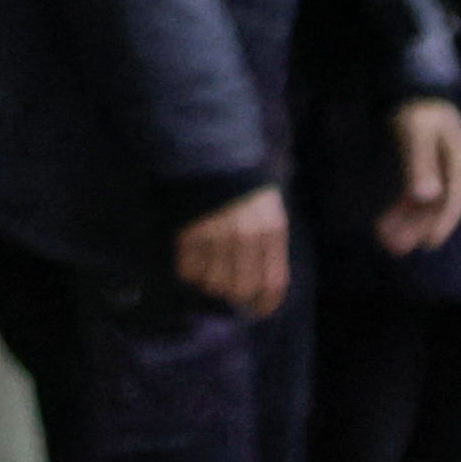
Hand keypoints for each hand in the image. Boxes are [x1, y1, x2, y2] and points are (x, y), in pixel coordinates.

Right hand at [174, 187, 291, 317]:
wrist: (207, 148)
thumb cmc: (240, 179)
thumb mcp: (267, 207)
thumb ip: (267, 240)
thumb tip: (258, 279)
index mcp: (272, 230)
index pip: (273, 282)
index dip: (264, 304)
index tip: (255, 312)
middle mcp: (247, 237)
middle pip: (240, 286)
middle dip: (231, 297)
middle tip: (223, 297)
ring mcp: (218, 234)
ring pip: (213, 281)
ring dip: (207, 286)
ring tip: (203, 280)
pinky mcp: (190, 231)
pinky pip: (188, 267)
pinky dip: (187, 273)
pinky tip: (188, 268)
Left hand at [376, 98, 460, 256]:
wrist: (406, 83)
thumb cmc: (414, 106)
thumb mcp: (416, 132)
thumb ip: (420, 163)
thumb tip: (427, 196)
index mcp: (460, 157)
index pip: (456, 197)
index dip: (444, 221)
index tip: (429, 243)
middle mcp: (454, 165)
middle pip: (440, 203)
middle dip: (420, 226)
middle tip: (400, 248)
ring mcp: (440, 166)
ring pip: (426, 201)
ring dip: (409, 221)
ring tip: (389, 242)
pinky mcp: (424, 165)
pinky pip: (416, 192)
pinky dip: (404, 207)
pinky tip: (389, 222)